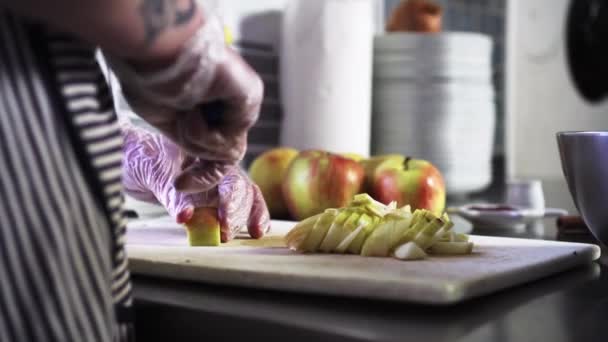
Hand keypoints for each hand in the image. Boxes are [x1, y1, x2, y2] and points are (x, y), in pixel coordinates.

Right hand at [107, 12, 263, 192]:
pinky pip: (229, 142)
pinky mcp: (249, 97)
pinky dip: (203, 134)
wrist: (150, 51)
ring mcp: (241, 102)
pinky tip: (192, 110)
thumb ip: (189, 143)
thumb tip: (192, 177)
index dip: (205, 176)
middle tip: (190, 191)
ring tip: (182, 111)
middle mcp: (228, 105)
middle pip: (229, 157)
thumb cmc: (148, 77)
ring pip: (227, 152)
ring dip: (195, 141)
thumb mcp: (166, 121)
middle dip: (212, 181)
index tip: (181, 186)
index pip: (219, 151)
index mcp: (209, 109)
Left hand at [122, 123, 269, 241]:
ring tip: (242, 234)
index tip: (223, 220)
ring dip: (247, 217)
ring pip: (244, 198)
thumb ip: (171, 195)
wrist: (125, 158)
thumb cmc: (138, 155)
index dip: (230, 198)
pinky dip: (249, 218)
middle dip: (238, 212)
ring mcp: (214, 184)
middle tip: (225, 232)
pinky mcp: (209, 201)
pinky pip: (235, 208)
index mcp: (206, 153)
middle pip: (241, 188)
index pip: (228, 174)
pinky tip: (255, 231)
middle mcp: (215, 168)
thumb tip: (185, 217)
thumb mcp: (151, 172)